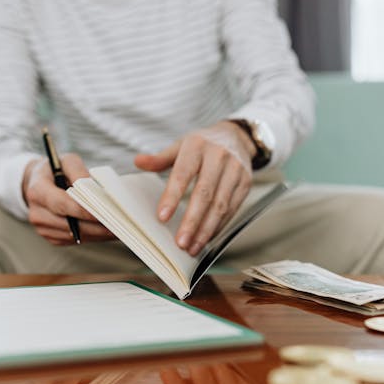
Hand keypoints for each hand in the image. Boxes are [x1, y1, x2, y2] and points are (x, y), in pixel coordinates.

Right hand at [22, 154, 113, 244]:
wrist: (36, 184)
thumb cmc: (55, 170)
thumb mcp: (66, 161)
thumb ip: (78, 172)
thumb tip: (93, 188)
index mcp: (37, 191)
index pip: (62, 204)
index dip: (83, 210)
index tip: (104, 213)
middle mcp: (37, 213)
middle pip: (70, 224)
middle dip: (96, 225)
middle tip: (120, 223)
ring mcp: (43, 228)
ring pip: (75, 235)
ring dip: (97, 234)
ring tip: (119, 228)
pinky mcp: (51, 237)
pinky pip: (75, 240)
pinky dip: (92, 237)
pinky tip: (106, 231)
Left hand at [134, 121, 254, 255]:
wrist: (236, 137)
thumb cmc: (203, 145)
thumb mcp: (181, 146)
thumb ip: (160, 158)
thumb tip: (138, 162)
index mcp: (197, 145)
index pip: (183, 174)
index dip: (172, 197)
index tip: (162, 217)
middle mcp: (218, 156)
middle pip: (204, 194)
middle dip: (192, 221)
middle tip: (180, 242)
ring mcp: (235, 170)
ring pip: (220, 205)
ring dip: (206, 229)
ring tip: (193, 247)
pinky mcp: (246, 182)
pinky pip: (232, 208)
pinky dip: (219, 226)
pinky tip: (207, 238)